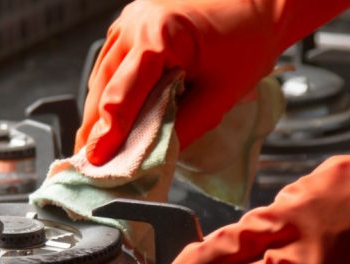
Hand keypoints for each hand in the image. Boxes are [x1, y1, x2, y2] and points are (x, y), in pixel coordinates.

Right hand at [75, 0, 349, 164]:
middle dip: (95, 128)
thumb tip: (152, 154)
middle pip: (103, 87)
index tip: (97, 161)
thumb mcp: (221, 94)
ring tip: (93, 147)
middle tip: (91, 163)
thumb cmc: (248, 41)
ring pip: (101, 77)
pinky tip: (107, 117)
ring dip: (97, 112)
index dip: (108, 134)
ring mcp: (130, 21)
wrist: (258, 4)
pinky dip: (108, 93)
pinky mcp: (131, 25)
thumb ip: (185, 127)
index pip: (122, 96)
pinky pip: (111, 65)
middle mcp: (135, 24)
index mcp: (159, 36)